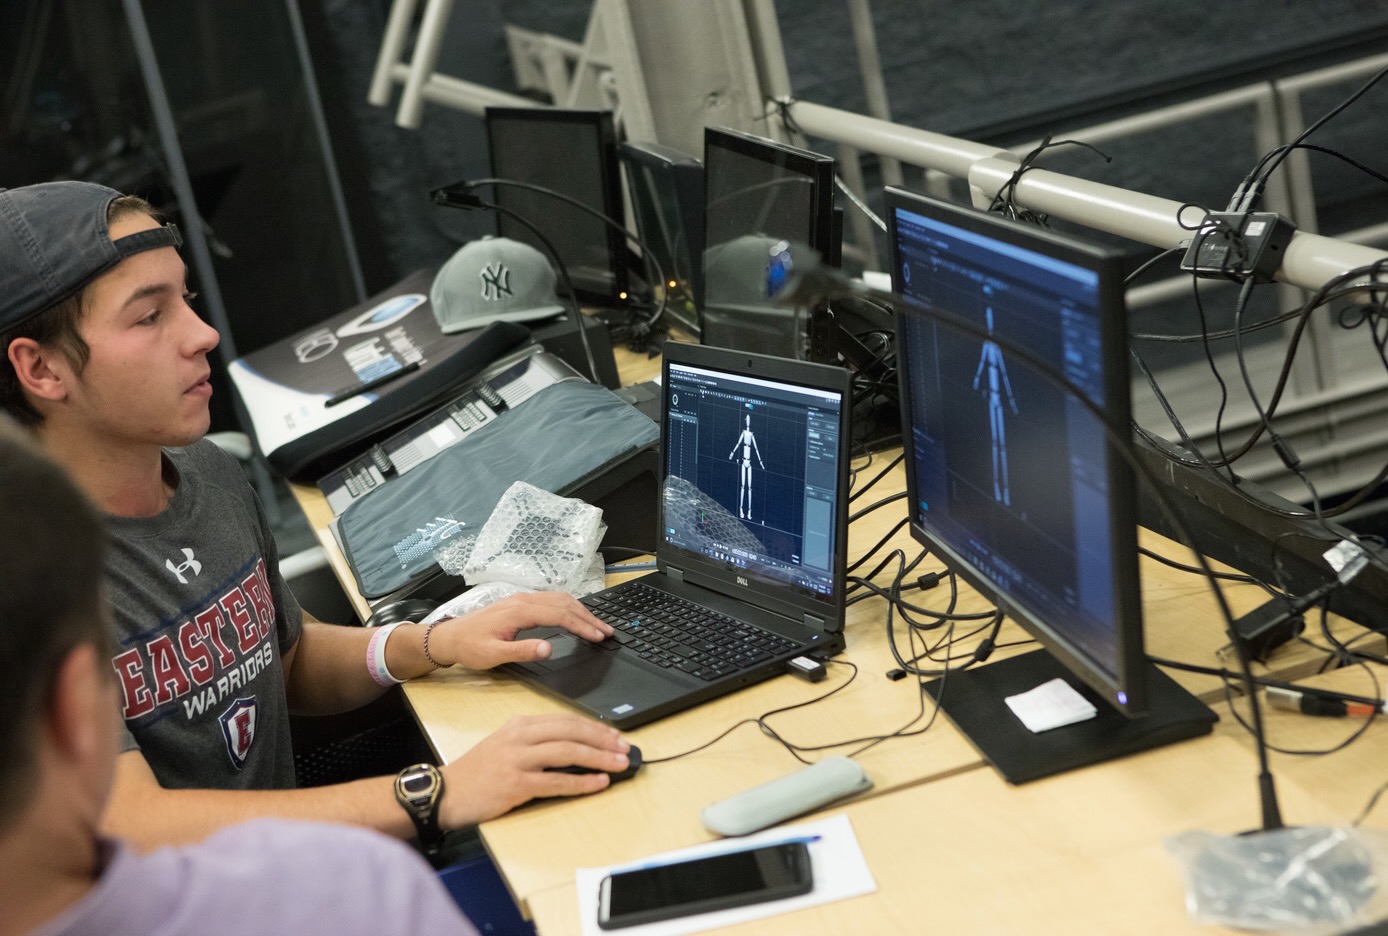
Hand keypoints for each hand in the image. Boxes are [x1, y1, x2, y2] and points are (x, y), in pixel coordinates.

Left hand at [427, 592, 613, 669]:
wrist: (451, 636)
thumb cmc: (470, 647)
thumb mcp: (494, 655)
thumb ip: (522, 651)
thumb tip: (549, 648)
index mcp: (520, 611)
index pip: (561, 615)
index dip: (583, 626)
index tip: (599, 636)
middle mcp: (524, 600)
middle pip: (565, 604)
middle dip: (589, 617)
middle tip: (608, 631)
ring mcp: (523, 599)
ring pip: (560, 599)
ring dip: (581, 610)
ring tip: (598, 625)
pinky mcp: (521, 602)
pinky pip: (552, 599)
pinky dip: (570, 607)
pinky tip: (576, 615)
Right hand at [438, 715, 630, 826]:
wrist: (446, 792)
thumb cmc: (477, 772)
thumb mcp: (505, 744)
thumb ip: (535, 741)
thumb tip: (575, 746)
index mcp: (520, 724)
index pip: (565, 720)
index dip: (594, 727)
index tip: (615, 734)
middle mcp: (520, 737)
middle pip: (570, 732)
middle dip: (602, 739)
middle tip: (625, 747)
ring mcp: (517, 760)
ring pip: (567, 752)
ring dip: (598, 758)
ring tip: (619, 764)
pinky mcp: (515, 784)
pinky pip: (556, 781)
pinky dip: (581, 782)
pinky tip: (598, 783)